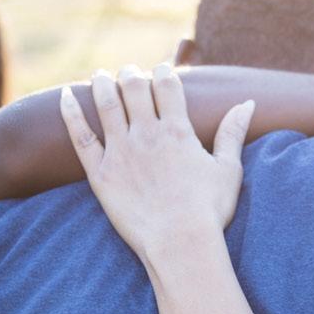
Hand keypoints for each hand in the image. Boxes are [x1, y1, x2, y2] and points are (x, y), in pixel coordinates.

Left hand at [59, 64, 255, 259]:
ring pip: (107, 104)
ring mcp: (121, 152)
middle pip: (135, 88)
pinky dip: (71, 113)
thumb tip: (247, 102)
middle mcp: (148, 134)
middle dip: (132, 74)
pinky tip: (65, 95)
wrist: (180, 243)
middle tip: (130, 72)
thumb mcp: (228, 169)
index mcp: (178, 130)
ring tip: (100, 75)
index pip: (168, 85)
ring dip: (102, 84)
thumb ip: (233, 132)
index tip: (162, 70)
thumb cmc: (209, 210)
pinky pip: (80, 137)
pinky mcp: (100, 173)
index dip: (164, 72)